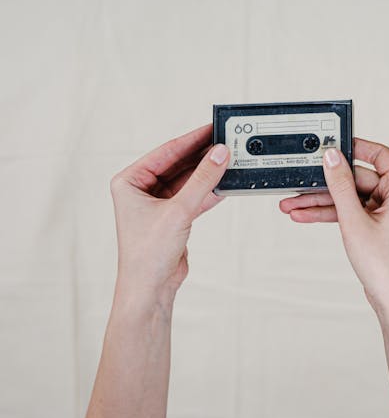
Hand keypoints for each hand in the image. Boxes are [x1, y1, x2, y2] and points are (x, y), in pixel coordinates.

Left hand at [109, 124, 228, 301]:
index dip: (191, 140)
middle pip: (178, 165)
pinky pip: (193, 197)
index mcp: (129, 181)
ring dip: (208, 174)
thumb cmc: (148, 253)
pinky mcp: (172, 218)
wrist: (150, 288)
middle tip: (225, 142)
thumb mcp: (179, 210)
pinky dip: (209, 192)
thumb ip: (202, 181)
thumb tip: (219, 155)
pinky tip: (225, 184)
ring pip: (188, 181)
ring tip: (229, 161)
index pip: (166, 152)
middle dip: (202, 156)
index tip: (211, 129)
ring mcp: (158, 204)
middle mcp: (141, 190)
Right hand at [279, 139, 388, 314]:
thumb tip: (332, 158)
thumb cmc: (387, 267)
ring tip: (293, 205)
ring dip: (322, 202)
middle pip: (358, 179)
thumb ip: (341, 186)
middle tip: (298, 185)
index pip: (379, 154)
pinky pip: (353, 212)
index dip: (354, 148)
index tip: (331, 145)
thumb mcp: (355, 221)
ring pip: (351, 198)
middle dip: (326, 185)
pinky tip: (306, 215)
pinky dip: (332, 214)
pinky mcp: (379, 227)